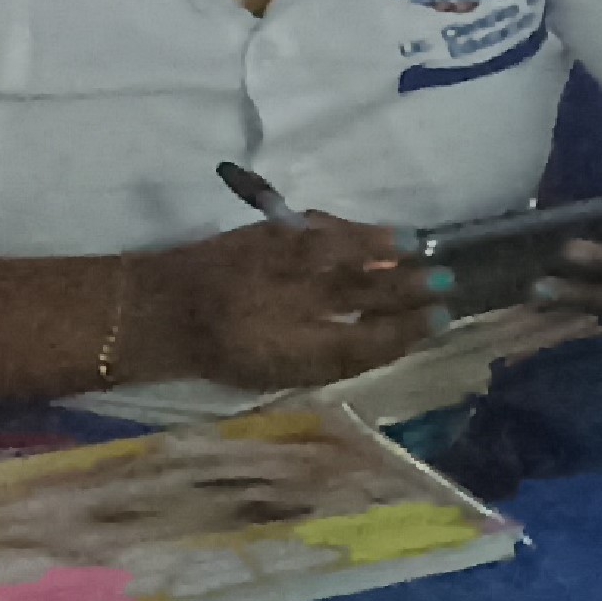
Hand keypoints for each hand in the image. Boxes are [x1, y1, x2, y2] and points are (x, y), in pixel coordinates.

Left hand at [132, 218, 429, 388]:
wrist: (154, 312)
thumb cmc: (221, 353)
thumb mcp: (279, 372)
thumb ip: (334, 358)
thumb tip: (391, 339)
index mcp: (291, 349)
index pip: (365, 339)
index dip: (407, 330)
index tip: (440, 319)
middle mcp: (287, 304)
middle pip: (362, 290)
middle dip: (409, 285)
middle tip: (447, 279)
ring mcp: (273, 264)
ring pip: (341, 251)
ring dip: (386, 246)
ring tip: (420, 244)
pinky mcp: (261, 235)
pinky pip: (313, 228)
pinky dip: (347, 229)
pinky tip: (371, 232)